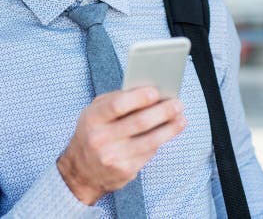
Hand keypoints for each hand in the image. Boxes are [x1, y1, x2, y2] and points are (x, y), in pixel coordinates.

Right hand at [56, 86, 186, 204]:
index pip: (117, 105)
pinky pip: (149, 152)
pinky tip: (170, 131)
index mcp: (92, 118)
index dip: (138, 98)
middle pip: (139, 122)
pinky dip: (162, 140)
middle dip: (162, 111)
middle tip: (177, 103)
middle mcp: (101, 138)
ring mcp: (113, 157)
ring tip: (181, 118)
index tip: (156, 92)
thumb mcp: (94, 113)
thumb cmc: (93, 133)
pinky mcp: (125, 170)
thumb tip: (148, 91)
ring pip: (150, 140)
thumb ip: (116, 100)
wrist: (81, 171)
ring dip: (170, 128)